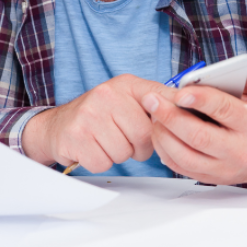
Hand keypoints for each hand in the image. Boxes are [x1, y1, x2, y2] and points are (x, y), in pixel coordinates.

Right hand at [23, 75, 171, 172]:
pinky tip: (93, 148)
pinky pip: (103, 162)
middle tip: (125, 140)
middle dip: (138, 146)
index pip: (159, 98)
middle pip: (143, 134)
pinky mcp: (76, 136)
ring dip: (118, 155)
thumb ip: (156, 101)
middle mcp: (106, 95)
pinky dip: (100, 162)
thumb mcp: (127, 99)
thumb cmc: (99, 116)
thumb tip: (190, 106)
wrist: (57, 125)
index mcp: (125, 85)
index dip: (169, 116)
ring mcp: (89, 115)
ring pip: (124, 152)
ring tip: (106, 142)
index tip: (176, 124)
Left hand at [144, 53, 246, 189]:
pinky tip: (158, 131)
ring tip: (152, 114)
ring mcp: (224, 169)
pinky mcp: (210, 178)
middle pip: (199, 137)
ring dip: (162, 134)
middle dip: (171, 117)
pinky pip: (180, 167)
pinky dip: (164, 150)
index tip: (180, 91)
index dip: (201, 100)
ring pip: (185, 156)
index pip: (225, 111)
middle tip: (151, 99)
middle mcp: (240, 151)